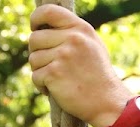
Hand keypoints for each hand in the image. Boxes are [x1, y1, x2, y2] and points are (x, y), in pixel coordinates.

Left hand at [28, 5, 130, 126]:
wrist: (106, 101)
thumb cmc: (98, 75)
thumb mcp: (91, 45)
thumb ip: (72, 34)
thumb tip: (44, 28)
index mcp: (80, 28)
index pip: (49, 11)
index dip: (36, 19)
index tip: (34, 28)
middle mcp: (72, 38)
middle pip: (34, 39)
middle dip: (37, 53)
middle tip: (48, 65)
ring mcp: (62, 55)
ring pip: (33, 59)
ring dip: (40, 71)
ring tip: (57, 79)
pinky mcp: (54, 73)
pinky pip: (35, 76)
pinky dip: (41, 86)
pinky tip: (56, 90)